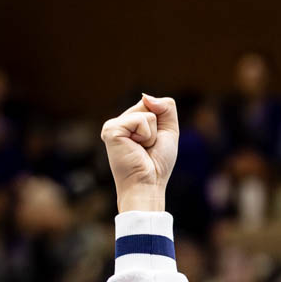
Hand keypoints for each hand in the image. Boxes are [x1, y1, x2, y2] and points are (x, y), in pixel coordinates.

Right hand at [101, 94, 178, 212]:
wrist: (148, 184)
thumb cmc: (157, 164)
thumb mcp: (169, 130)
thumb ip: (166, 107)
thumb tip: (146, 97)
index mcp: (129, 124)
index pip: (150, 104)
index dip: (160, 123)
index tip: (153, 144)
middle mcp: (119, 123)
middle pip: (148, 105)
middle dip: (157, 127)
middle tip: (147, 148)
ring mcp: (113, 125)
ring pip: (146, 113)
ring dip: (152, 134)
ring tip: (141, 149)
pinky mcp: (111, 130)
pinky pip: (140, 120)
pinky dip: (146, 135)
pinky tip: (136, 148)